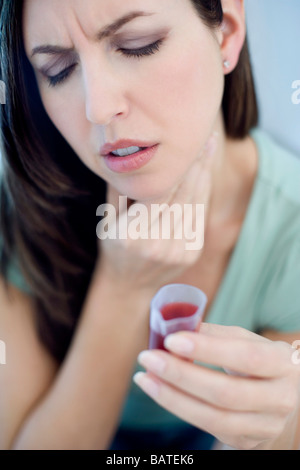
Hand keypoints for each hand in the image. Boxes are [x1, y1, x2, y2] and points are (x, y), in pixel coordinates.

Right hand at [96, 134, 216, 293]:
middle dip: (194, 165)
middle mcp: (155, 245)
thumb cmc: (114, 246)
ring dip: (203, 176)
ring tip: (207, 149)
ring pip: (195, 205)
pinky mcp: (190, 254)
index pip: (157, 193)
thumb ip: (119, 188)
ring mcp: (176, 252)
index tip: (182, 143)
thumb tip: (127, 153)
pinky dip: (203, 194)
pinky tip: (204, 175)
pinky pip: (199, 217)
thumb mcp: (107, 218)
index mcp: (130, 235)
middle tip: (204, 137)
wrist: (128, 284)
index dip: (173, 167)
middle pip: (181, 196)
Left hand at [134, 323, 299, 449]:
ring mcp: (265, 426)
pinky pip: (208, 428)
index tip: (171, 340)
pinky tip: (159, 390)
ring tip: (145, 377)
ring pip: (214, 418)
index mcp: (282, 364)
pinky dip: (179, 408)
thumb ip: (214, 334)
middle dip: (181, 375)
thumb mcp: (246, 339)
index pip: (246, 357)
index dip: (207, 349)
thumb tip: (176, 327)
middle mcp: (280, 399)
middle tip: (148, 358)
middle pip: (226, 393)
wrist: (283, 393)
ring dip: (172, 397)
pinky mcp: (247, 441)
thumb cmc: (258, 358)